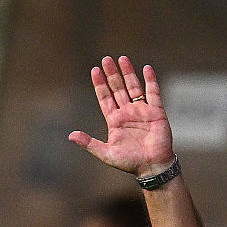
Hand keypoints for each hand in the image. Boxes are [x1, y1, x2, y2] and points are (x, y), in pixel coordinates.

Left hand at [69, 56, 174, 176]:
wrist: (152, 167)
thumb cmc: (129, 162)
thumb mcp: (106, 154)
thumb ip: (89, 143)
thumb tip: (70, 136)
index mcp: (114, 120)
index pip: (105, 98)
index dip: (100, 84)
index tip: (94, 70)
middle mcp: (127, 113)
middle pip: (117, 88)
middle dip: (112, 74)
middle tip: (106, 59)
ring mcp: (142, 111)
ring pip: (133, 87)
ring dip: (128, 73)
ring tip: (122, 59)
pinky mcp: (156, 112)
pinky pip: (153, 93)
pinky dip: (150, 81)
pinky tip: (146, 69)